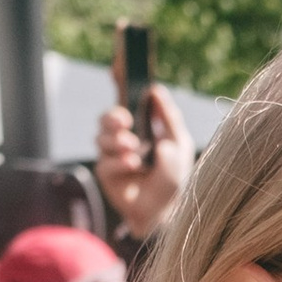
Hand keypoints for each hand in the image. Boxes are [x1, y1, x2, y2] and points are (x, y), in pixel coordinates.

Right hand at [93, 81, 193, 240]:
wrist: (166, 212)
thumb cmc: (173, 177)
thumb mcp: (179, 144)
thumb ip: (169, 119)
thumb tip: (156, 91)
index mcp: (139, 125)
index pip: (124, 99)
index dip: (118, 82)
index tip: (117, 68)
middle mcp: (122, 137)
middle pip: (106, 118)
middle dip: (112, 117)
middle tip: (124, 121)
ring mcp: (112, 155)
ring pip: (101, 138)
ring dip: (117, 140)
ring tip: (134, 148)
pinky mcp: (107, 174)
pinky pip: (105, 163)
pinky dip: (119, 162)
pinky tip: (133, 165)